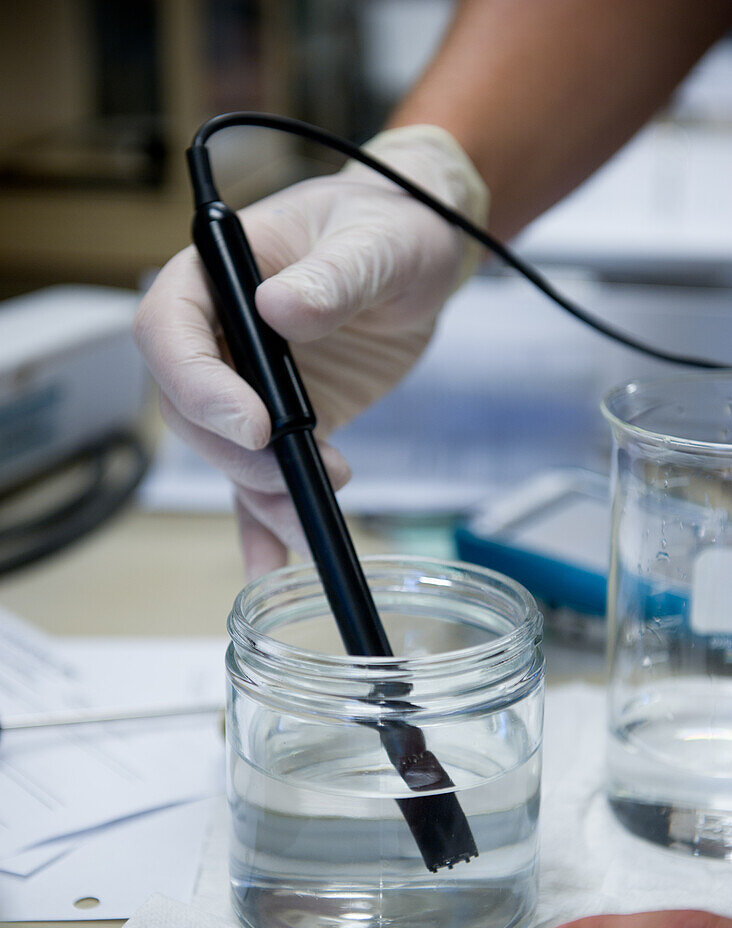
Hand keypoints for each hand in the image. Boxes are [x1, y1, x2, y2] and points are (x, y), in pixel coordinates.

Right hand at [133, 125, 486, 576]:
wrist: (421, 257)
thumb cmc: (394, 224)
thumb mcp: (377, 241)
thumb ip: (335, 274)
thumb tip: (280, 309)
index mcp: (220, 273)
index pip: (169, 331)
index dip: (199, 385)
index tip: (255, 425)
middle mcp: (220, 333)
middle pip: (191, 408)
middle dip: (239, 454)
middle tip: (299, 477)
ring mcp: (248, 383)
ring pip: (225, 453)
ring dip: (262, 495)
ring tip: (313, 521)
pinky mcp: (282, 422)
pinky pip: (258, 477)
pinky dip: (263, 522)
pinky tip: (273, 561)